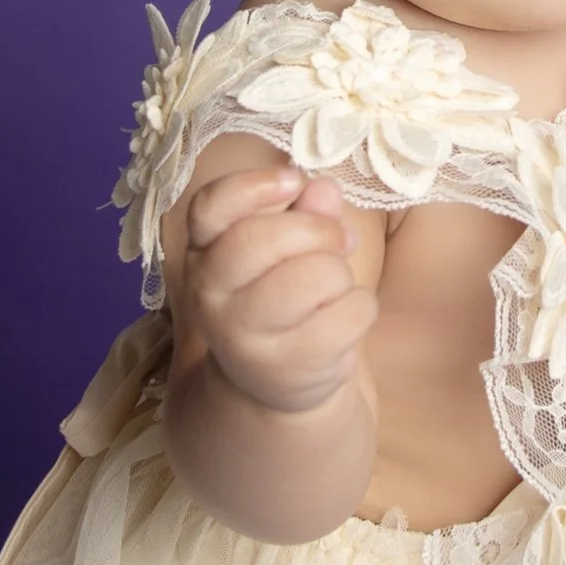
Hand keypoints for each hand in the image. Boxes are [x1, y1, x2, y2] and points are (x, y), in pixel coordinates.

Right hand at [178, 166, 376, 417]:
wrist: (269, 383)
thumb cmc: (277, 297)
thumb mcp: (279, 250)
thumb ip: (299, 213)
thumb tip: (323, 189)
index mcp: (204, 252)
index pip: (209, 208)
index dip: (253, 187)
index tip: (294, 181)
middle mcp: (212, 295)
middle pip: (261, 240)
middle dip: (318, 229)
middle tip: (340, 238)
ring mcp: (245, 337)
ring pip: (314, 276)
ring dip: (341, 273)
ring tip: (334, 287)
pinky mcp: (289, 367)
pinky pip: (350, 312)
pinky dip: (362, 308)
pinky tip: (343, 319)